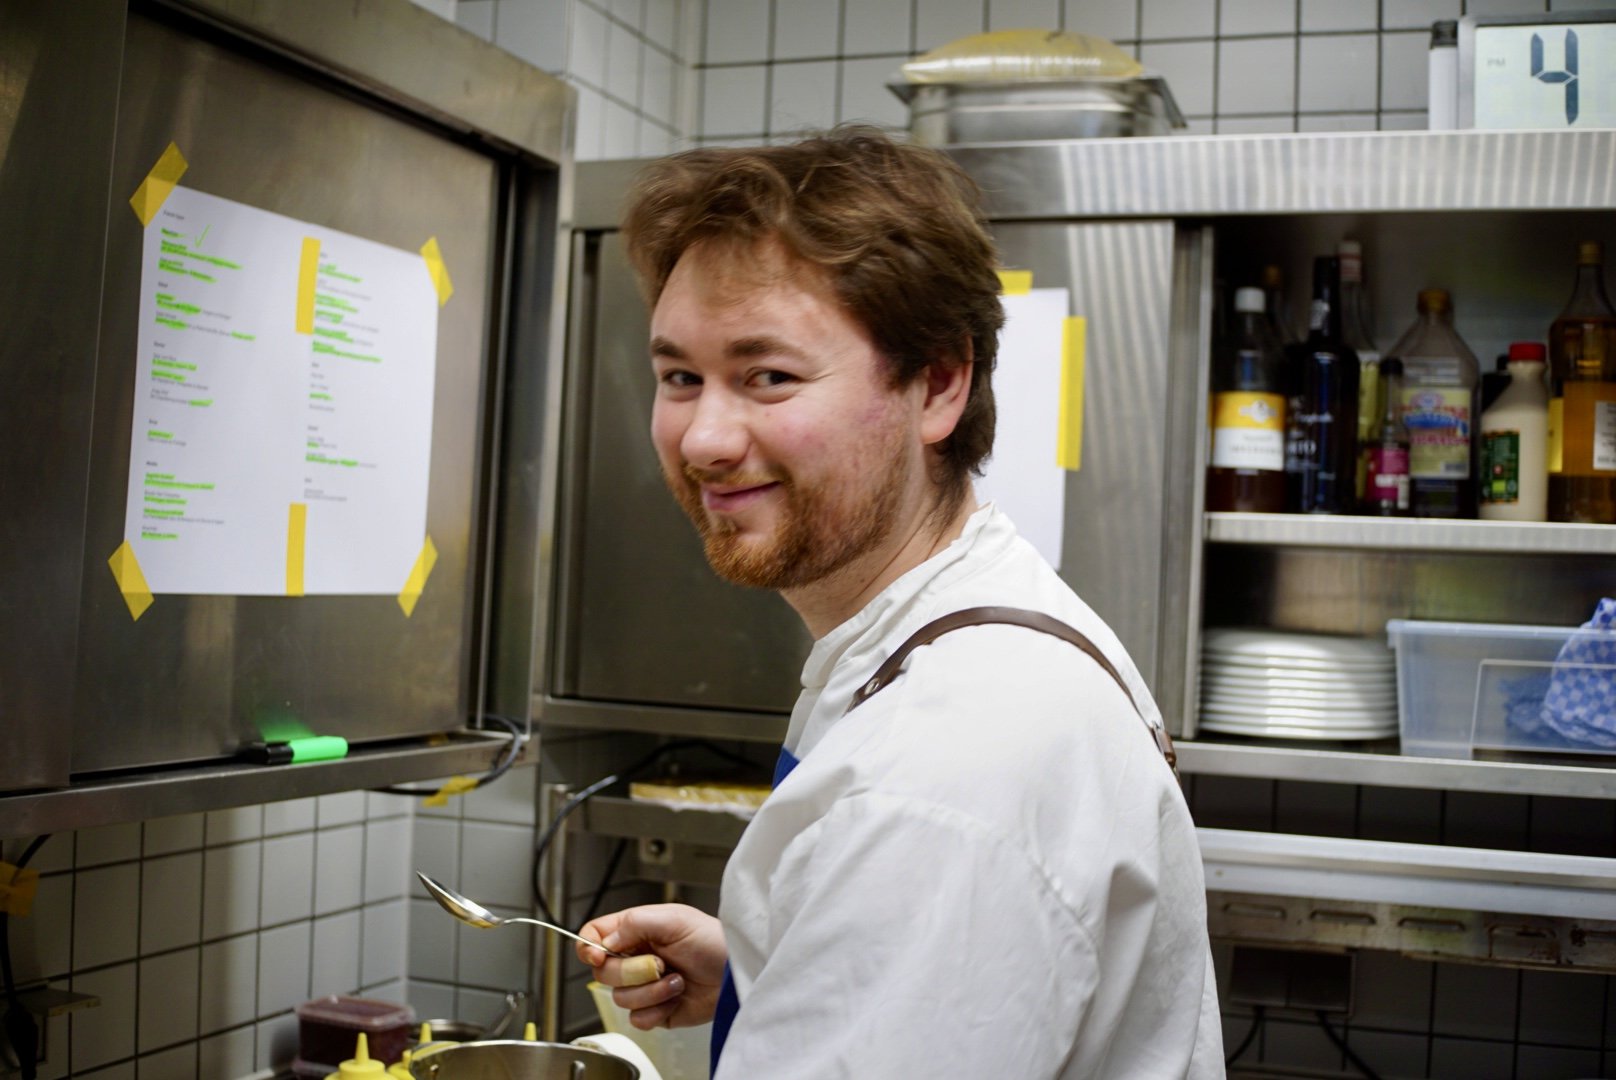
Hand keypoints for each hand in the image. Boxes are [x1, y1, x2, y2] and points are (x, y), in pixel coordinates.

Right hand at [578, 904, 727, 1028]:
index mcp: (635, 931)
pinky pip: (637, 1019)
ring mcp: (644, 986)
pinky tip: (677, 996)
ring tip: (677, 979)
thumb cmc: (712, 939)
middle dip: (632, 971)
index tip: (599, 956)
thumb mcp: (674, 919)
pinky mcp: (655, 1011)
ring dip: (652, 991)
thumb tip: (605, 941)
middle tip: (660, 963)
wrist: (734, 972)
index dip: (588, 947)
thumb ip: (634, 923)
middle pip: (603, 973)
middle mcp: (636, 958)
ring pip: (620, 998)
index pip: (594, 937)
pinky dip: (658, 1009)